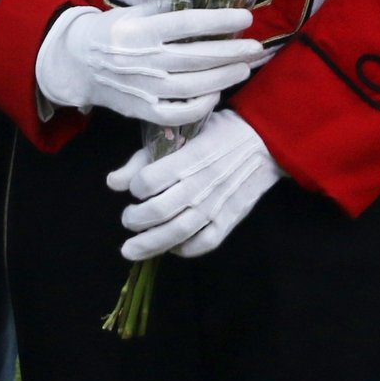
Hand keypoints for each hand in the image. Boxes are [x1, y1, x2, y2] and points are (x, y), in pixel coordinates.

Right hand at [34, 3, 264, 126]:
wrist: (76, 63)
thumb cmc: (111, 32)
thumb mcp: (133, 12)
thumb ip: (166, 9)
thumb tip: (206, 2)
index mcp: (141, 30)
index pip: (187, 24)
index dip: (219, 21)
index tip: (246, 17)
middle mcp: (143, 59)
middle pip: (196, 57)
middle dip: (231, 52)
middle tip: (255, 47)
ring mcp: (142, 87)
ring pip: (191, 86)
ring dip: (223, 77)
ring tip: (244, 68)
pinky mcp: (140, 109)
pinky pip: (175, 114)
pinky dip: (198, 108)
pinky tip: (215, 95)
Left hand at [109, 110, 282, 259]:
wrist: (266, 141)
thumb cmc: (221, 131)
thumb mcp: (184, 132)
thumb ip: (146, 156)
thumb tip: (113, 182)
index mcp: (189, 157)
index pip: (149, 180)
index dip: (135, 187)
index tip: (135, 188)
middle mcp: (201, 183)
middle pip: (158, 211)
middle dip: (135, 220)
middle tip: (128, 219)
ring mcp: (217, 204)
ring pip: (178, 232)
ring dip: (150, 243)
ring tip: (131, 249)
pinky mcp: (230, 219)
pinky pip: (204, 243)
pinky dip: (184, 250)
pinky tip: (171, 247)